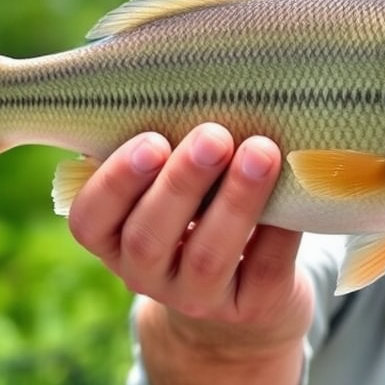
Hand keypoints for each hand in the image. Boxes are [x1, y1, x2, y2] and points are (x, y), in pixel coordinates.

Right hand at [68, 124, 313, 384]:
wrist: (244, 290)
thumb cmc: (198, 207)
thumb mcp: (167, 182)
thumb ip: (163, 144)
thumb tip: (182, 74)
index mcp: (112, 238)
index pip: (90, 219)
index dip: (116, 181)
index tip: (152, 141)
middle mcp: (145, 274)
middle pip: (149, 237)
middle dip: (182, 183)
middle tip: (213, 136)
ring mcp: (198, 298)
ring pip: (208, 256)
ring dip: (235, 201)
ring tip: (261, 152)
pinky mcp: (251, 309)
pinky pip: (265, 269)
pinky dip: (280, 228)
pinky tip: (293, 191)